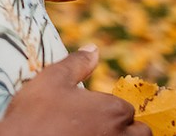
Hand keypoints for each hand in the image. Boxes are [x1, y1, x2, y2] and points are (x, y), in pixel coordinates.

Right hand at [0, 47, 150, 135]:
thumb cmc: (35, 114)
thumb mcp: (52, 80)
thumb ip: (77, 63)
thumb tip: (93, 49)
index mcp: (113, 110)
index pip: (126, 109)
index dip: (109, 110)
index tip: (89, 113)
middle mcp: (120, 135)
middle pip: (140, 133)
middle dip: (125, 129)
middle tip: (99, 127)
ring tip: (96, 134)